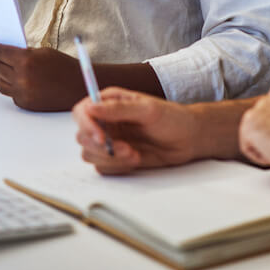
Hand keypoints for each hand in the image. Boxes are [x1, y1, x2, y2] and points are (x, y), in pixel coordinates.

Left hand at [0, 41, 84, 111]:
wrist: (79, 87)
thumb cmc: (64, 66)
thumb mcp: (43, 52)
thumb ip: (23, 53)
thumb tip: (5, 53)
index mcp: (26, 61)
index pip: (0, 52)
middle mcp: (21, 78)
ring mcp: (22, 93)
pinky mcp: (25, 103)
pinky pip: (10, 93)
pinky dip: (9, 85)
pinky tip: (12, 79)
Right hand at [72, 87, 197, 173]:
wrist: (188, 139)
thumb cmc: (172, 118)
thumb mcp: (148, 109)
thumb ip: (118, 109)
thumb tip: (91, 107)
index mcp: (109, 102)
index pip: (82, 112)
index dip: (87, 126)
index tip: (102, 138)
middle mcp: (105, 121)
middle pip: (82, 137)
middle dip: (102, 147)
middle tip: (126, 149)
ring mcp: (110, 140)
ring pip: (90, 154)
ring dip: (111, 158)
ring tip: (134, 154)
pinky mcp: (115, 157)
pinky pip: (103, 167)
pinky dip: (117, 167)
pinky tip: (136, 159)